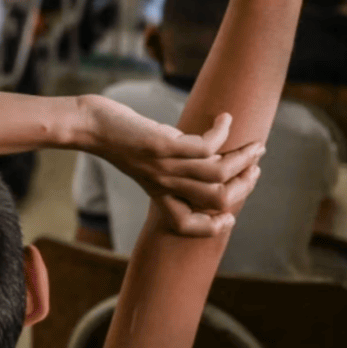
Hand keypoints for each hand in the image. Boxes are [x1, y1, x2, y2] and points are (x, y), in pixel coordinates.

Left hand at [81, 95, 264, 235]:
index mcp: (158, 193)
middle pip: (218, 200)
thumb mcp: (145, 162)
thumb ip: (169, 168)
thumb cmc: (119, 139)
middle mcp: (163, 184)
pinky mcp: (163, 145)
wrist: (91, 126)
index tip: (231, 216)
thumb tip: (202, 156)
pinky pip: (206, 146)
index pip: (185, 226)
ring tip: (255, 145)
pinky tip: (225, 120)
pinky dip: (222, 132)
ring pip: (218, 173)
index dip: (212, 228)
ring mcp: (164, 166)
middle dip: (244, 185)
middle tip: (255, 165)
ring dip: (243, 158)